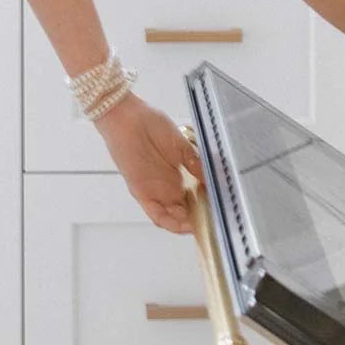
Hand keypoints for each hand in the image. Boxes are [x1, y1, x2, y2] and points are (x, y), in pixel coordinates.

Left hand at [94, 92, 205, 233]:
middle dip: (196, 221)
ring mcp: (153, 192)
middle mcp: (165, 188)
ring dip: (184, 226)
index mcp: (175, 177)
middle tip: (212, 223)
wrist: (127, 118)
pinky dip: (170, 222)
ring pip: (170, 218)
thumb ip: (195, 162)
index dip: (203, 208)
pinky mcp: (141, 192)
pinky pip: (156, 214)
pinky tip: (184, 225)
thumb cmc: (150, 125)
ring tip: (200, 227)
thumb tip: (210, 178)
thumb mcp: (180, 145)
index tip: (217, 211)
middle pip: (182, 213)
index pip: (191, 200)